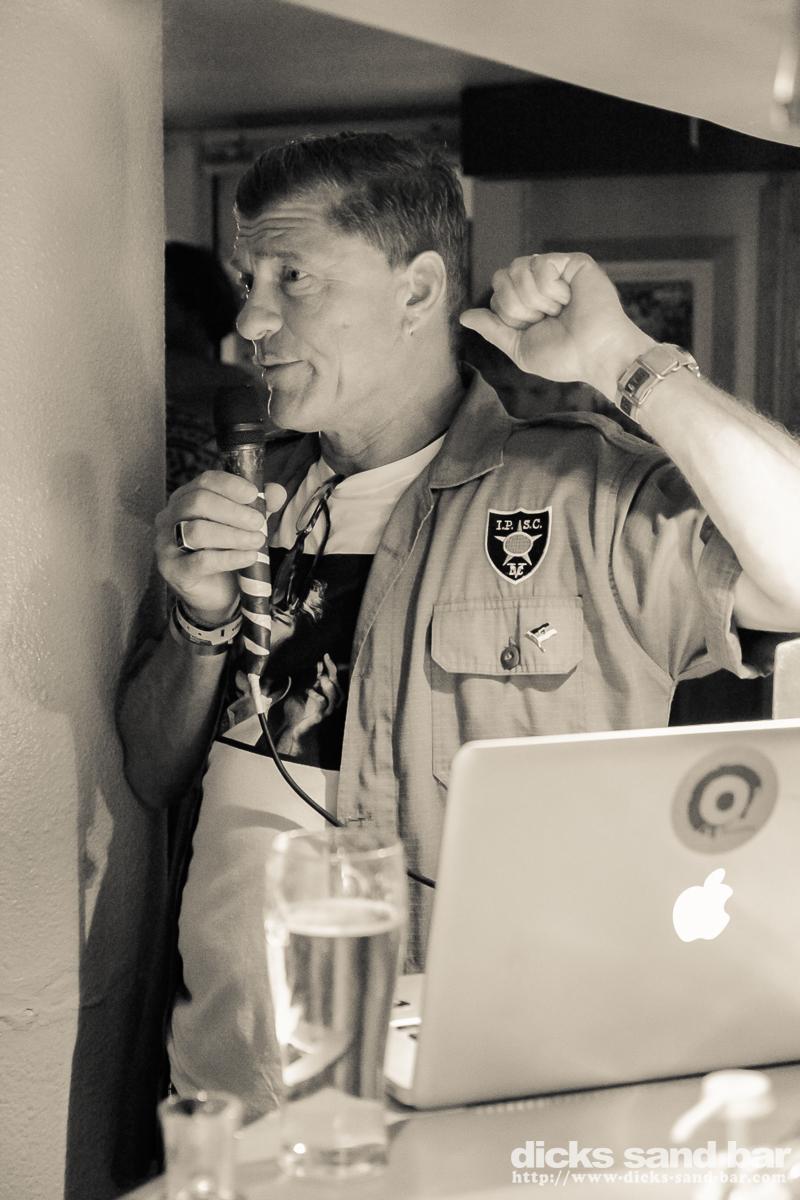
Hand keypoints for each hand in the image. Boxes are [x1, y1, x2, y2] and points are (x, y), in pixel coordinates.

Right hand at [155, 470, 286, 625]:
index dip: (230, 485)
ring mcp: (167, 544)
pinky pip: (202, 561)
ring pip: (197, 531)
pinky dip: (230, 558)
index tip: (254, 495)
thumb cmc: (226, 552)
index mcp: (185, 499)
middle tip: (258, 523)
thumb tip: (277, 492)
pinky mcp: (173, 570)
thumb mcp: (245, 526)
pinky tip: (249, 557)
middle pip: (198, 502)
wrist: (216, 594)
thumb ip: (258, 507)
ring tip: (257, 541)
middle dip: (233, 511)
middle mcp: (169, 518)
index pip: (204, 481)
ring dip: (233, 535)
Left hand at [460, 252, 652, 398]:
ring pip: (517, 269)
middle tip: (547, 319)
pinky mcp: (571, 262)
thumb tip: (464, 316)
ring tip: (560, 310)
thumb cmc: (563, 356)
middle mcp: (538, 284)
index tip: (534, 329)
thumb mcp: (519, 348)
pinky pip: (539, 263)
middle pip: (502, 277)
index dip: (509, 316)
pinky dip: (551, 288)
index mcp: (525, 303)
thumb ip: (492, 329)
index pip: (496, 295)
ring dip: (536, 299)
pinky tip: (569, 298)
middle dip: (519, 307)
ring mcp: (555, 270)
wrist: (595, 353)